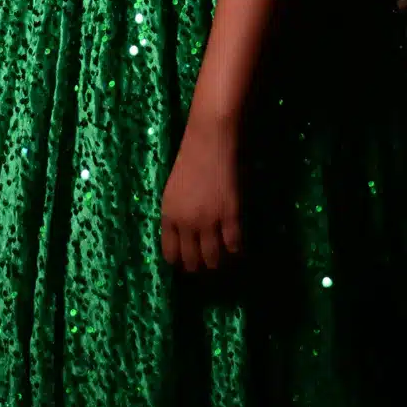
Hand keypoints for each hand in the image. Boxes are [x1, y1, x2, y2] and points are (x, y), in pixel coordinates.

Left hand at [160, 113, 241, 271]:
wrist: (209, 139)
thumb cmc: (190, 159)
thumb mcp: (173, 191)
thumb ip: (177, 216)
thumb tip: (186, 240)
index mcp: (168, 216)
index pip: (171, 254)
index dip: (181, 263)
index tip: (189, 263)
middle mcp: (186, 223)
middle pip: (192, 261)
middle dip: (200, 267)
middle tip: (209, 263)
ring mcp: (208, 220)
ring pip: (214, 259)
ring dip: (219, 262)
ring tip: (224, 258)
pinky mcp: (230, 214)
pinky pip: (234, 245)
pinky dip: (237, 249)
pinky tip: (238, 246)